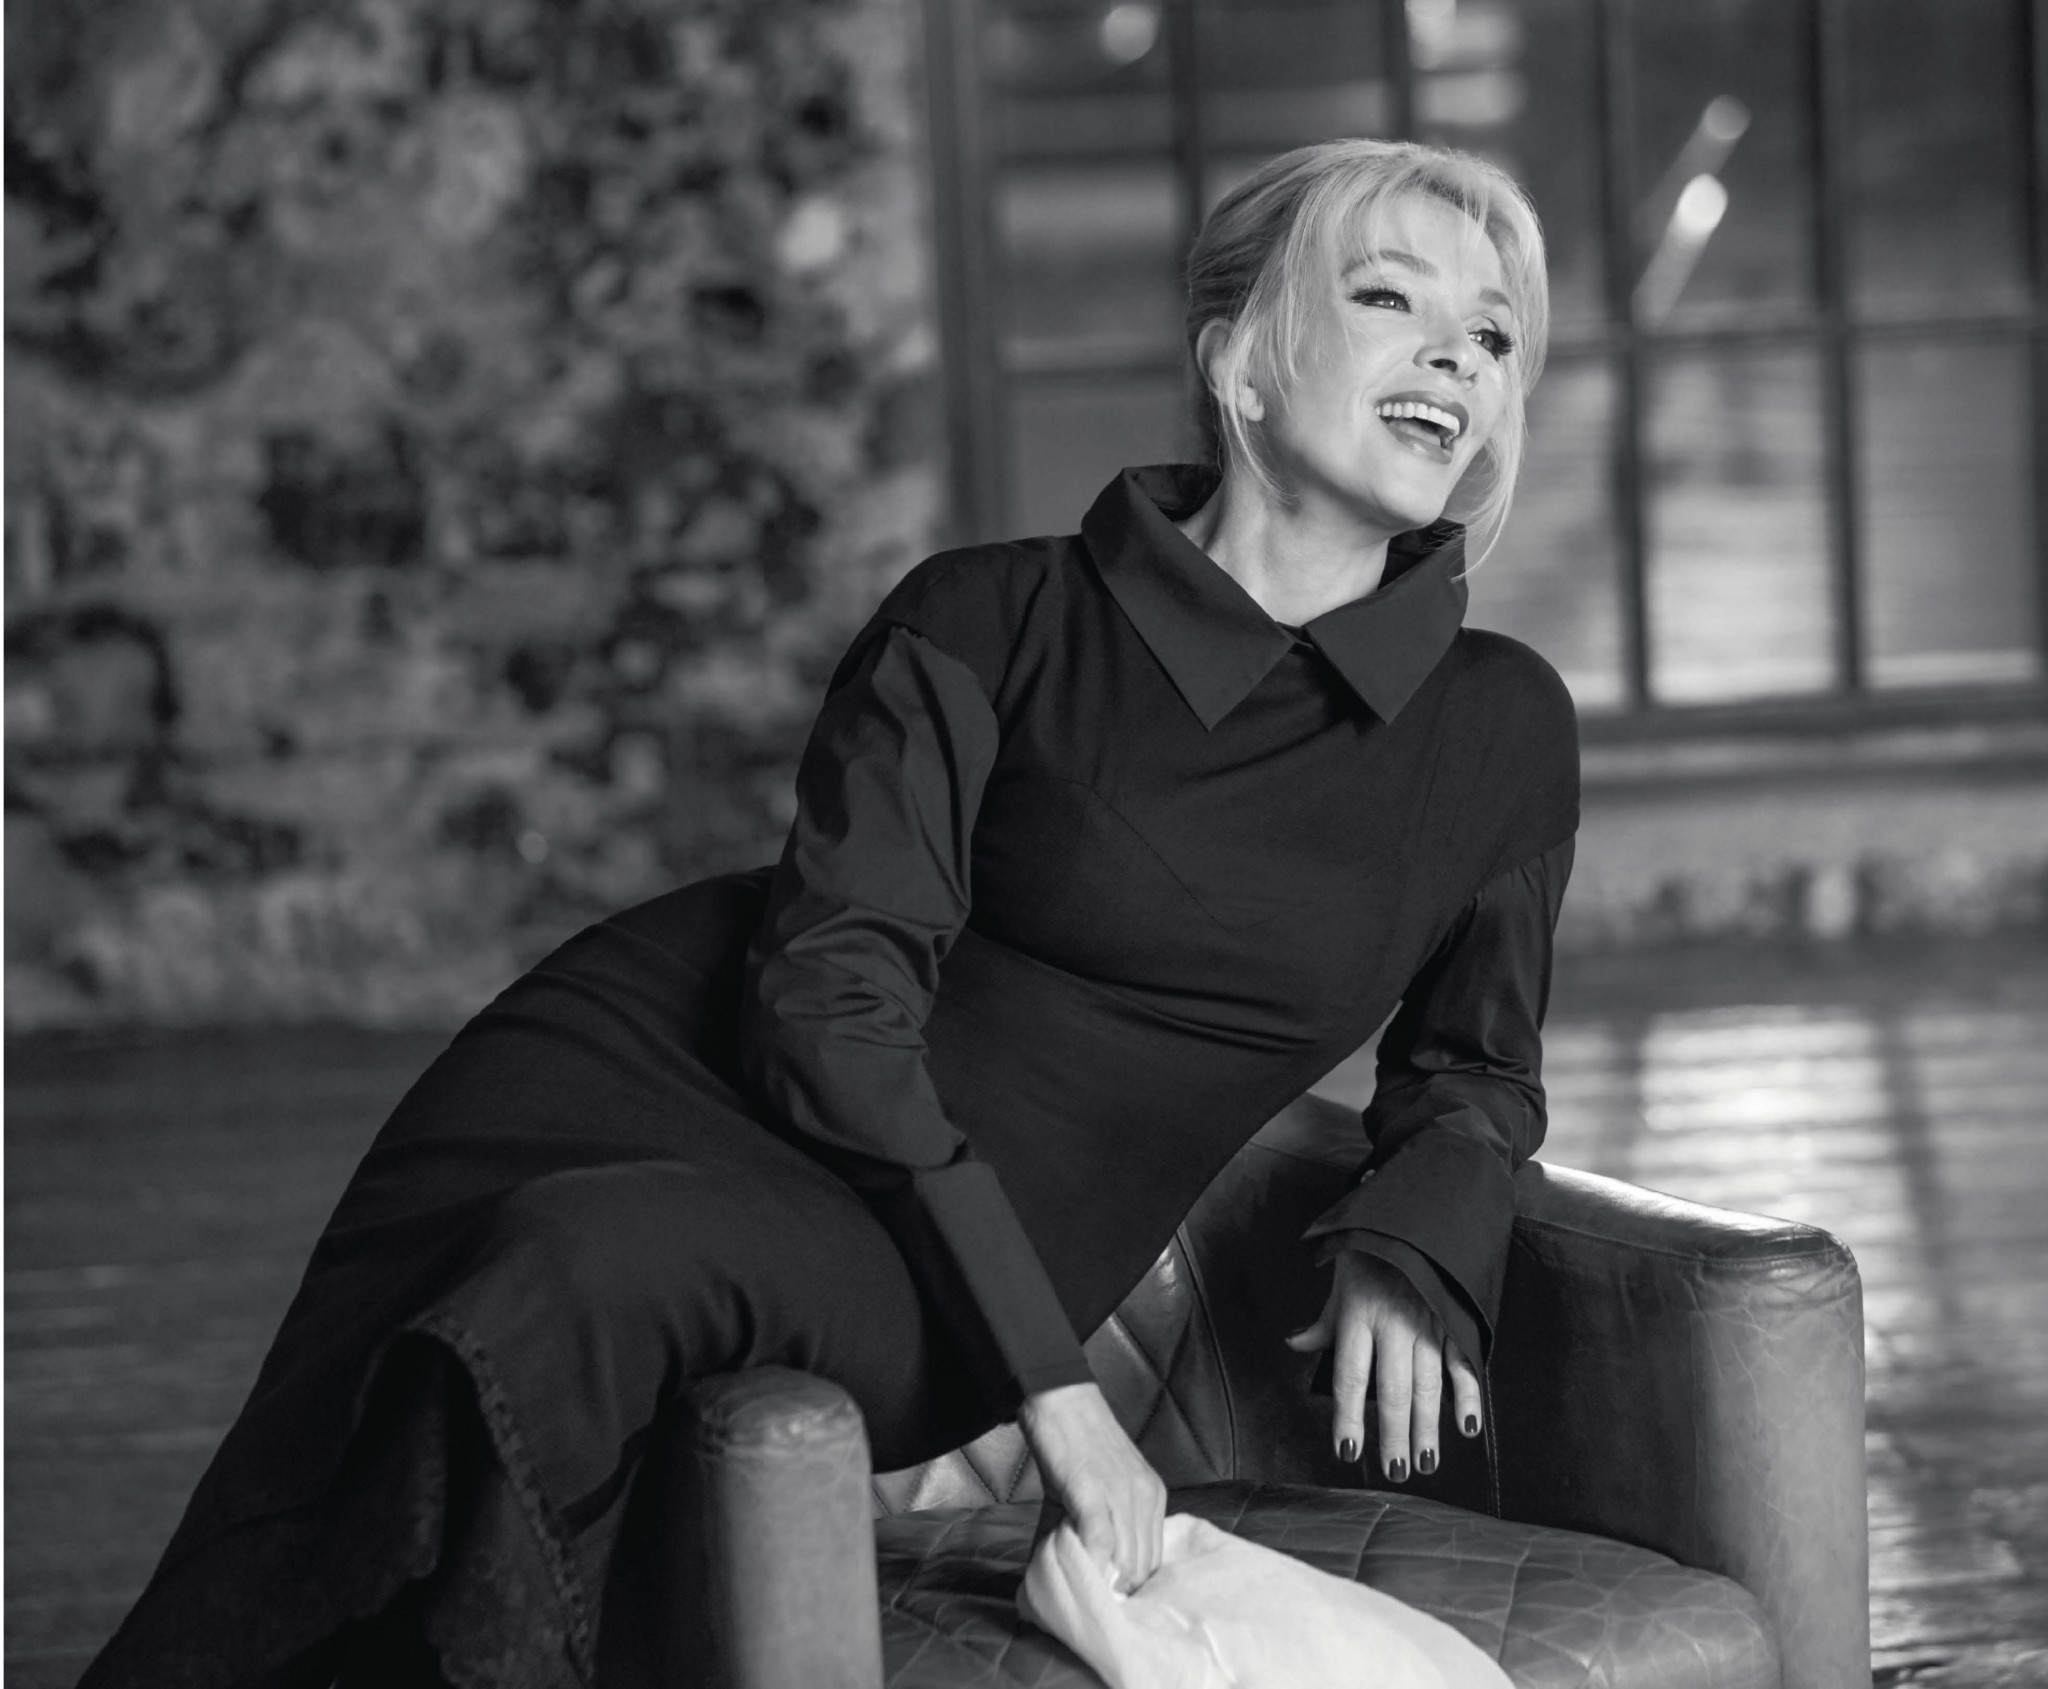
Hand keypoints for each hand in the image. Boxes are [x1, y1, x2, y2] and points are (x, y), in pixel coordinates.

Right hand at [1018, 1381, 1166, 1592]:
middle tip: (1091, 1598)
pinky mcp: (1094, 1493)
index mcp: (1152, 1496)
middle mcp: (1146, 1496)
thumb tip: (1071, 1571)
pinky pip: (1102, 1543)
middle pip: (1144, 1566)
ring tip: (1081, 1588)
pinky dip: (1091, 1564)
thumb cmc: (1075, 1445)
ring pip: (1127, 1561)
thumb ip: (1089, 1529)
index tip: (1110, 1597)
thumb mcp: (1092, 1489)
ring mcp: (1123, 1494)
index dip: (1133, 1583)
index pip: (1154, 1558)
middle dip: (1119, 1590)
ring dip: (1105, 1582)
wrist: (1060, 1399)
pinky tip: (1077, 1570)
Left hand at [1284, 1251, 1482, 1482]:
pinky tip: (1467, 1427)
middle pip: (1392, 1389)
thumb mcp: (1339, 1284)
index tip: (1347, 1451)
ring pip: (1428, 1384)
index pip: (1351, 1377)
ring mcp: (1427, 1323)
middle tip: (1395, 1472)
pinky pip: (1461, 1363)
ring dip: (1427, 1426)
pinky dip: (1468, 1396)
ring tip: (1425, 1462)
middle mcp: (1393, 1324)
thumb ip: (1323, 1323)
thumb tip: (1294, 1344)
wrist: (1412, 1216)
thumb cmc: (1369, 1255)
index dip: (1348, 1417)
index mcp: (1359, 1316)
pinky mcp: (1453, 1319)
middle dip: (1394, 1434)